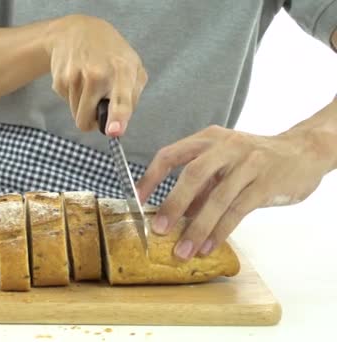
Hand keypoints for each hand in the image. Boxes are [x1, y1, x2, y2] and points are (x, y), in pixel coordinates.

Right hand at [45, 15, 146, 136]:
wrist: (76, 31)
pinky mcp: (60, 79)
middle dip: (91, 120)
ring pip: (76, 114)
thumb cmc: (110, 52)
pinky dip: (73, 96)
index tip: (113, 131)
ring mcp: (75, 76)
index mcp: (122, 71)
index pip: (121, 99)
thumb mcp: (133, 66)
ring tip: (88, 83)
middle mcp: (97, 74)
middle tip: (98, 103)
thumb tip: (120, 124)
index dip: (118, 117)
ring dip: (83, 105)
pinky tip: (78, 77)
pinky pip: (67, 103)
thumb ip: (133, 96)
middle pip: (85, 119)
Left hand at [136, 125, 333, 260]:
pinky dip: (221, 231)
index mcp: (208, 139)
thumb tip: (175, 214)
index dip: (151, 177)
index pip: (170, 155)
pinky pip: (238, 210)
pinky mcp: (266, 183)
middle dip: (172, 205)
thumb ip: (200, 186)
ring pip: (217, 198)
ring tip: (183, 250)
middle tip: (157, 229)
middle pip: (192, 175)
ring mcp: (248, 163)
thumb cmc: (255, 159)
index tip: (137, 199)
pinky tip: (208, 246)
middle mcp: (226, 147)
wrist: (303, 151)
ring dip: (197, 228)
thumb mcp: (223, 163)